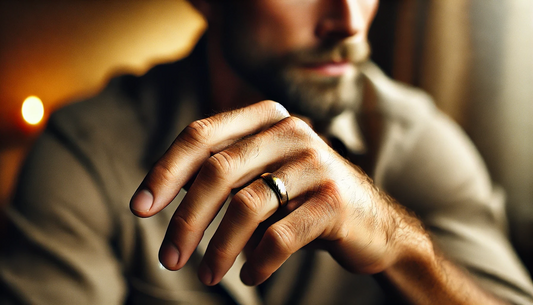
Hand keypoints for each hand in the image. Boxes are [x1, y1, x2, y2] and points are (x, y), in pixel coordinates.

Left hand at [130, 100, 424, 285]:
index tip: (139, 209)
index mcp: (266, 119)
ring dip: (219, 249)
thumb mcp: (261, 177)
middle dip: (186, 221)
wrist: (373, 224)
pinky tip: (249, 275)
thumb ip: (220, 172)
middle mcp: (290, 131)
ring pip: (247, 206)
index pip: (201, 135)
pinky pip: (281, 235)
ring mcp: (316, 164)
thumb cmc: (303, 200)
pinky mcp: (334, 201)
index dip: (164, 171)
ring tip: (208, 275)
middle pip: (218, 172)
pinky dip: (258, 261)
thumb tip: (162, 189)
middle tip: (169, 259)